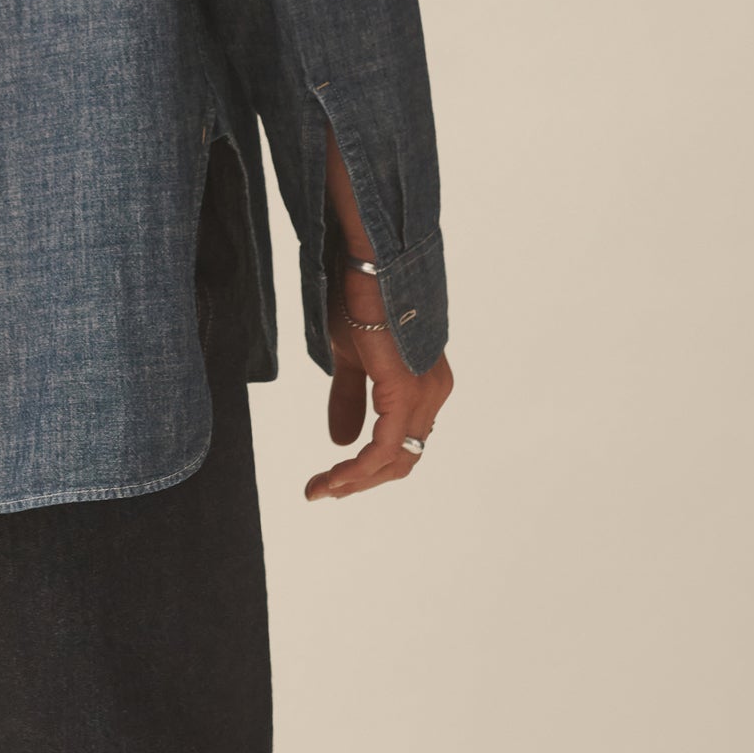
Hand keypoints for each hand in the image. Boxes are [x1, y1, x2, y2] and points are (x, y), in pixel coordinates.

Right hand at [304, 270, 453, 503]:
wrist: (367, 262)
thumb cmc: (360, 297)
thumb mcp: (350, 357)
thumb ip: (349, 398)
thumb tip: (340, 441)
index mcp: (423, 383)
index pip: (402, 440)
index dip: (369, 465)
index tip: (332, 478)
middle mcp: (433, 393)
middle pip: (403, 458)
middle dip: (363, 480)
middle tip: (325, 490)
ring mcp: (424, 394)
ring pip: (397, 459)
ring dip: (356, 481)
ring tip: (320, 489)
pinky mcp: (405, 392)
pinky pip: (385, 448)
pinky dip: (358, 469)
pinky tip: (332, 478)